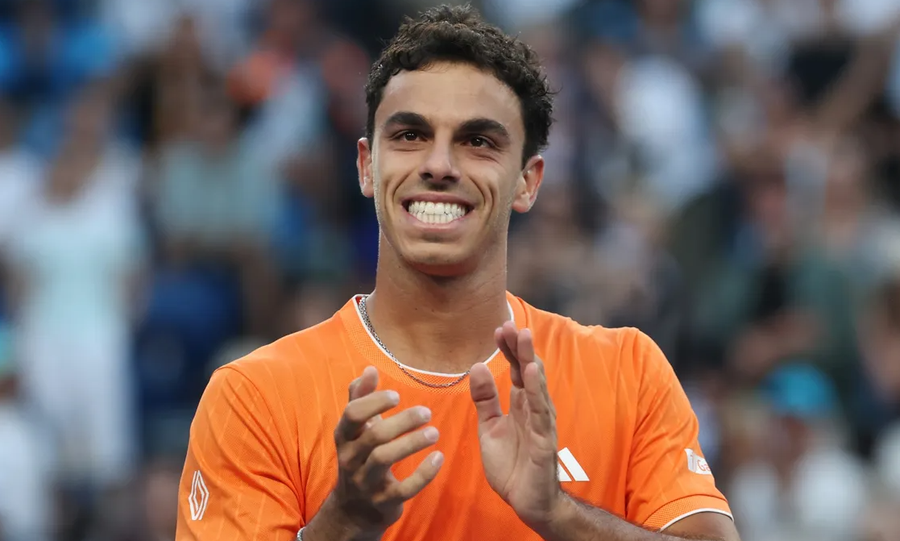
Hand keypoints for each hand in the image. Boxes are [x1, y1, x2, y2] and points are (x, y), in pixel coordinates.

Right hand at [320, 367, 443, 538]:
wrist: (354, 510)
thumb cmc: (359, 458)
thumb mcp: (355, 430)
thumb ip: (360, 398)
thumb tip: (369, 369)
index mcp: (345, 437)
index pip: (352, 414)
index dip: (374, 402)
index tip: (397, 395)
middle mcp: (351, 458)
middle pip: (374, 436)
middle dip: (402, 422)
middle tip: (426, 412)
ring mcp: (366, 482)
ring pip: (384, 459)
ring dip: (411, 443)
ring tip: (434, 432)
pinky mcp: (384, 501)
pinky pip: (404, 488)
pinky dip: (423, 474)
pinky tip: (438, 458)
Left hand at [469, 321, 562, 529]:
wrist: (525, 501)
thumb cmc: (512, 465)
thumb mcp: (489, 428)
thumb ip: (485, 399)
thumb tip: (477, 366)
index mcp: (521, 404)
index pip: (517, 369)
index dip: (509, 349)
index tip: (499, 328)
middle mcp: (534, 408)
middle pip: (529, 371)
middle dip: (520, 347)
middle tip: (511, 324)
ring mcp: (541, 423)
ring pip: (538, 386)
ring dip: (531, 360)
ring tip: (525, 337)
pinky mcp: (544, 440)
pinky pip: (541, 412)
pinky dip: (537, 391)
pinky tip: (533, 373)